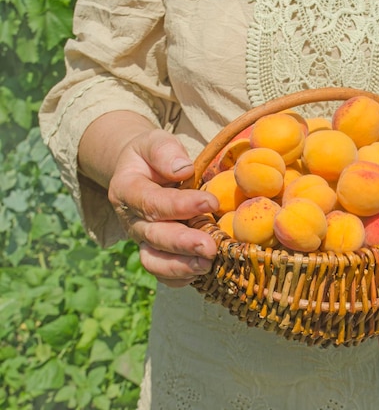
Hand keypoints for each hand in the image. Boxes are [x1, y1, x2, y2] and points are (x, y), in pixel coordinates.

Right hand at [107, 129, 218, 286]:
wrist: (141, 171)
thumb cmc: (152, 156)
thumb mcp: (154, 142)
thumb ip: (164, 151)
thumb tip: (183, 169)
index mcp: (127, 190)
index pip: (151, 202)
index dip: (181, 205)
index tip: (211, 202)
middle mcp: (132, 220)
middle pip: (154, 237)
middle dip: (183, 244)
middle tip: (211, 247)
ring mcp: (142, 240)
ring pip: (154, 262)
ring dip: (181, 266)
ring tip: (208, 265)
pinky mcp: (156, 253)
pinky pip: (163, 274)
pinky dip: (180, 278)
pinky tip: (202, 273)